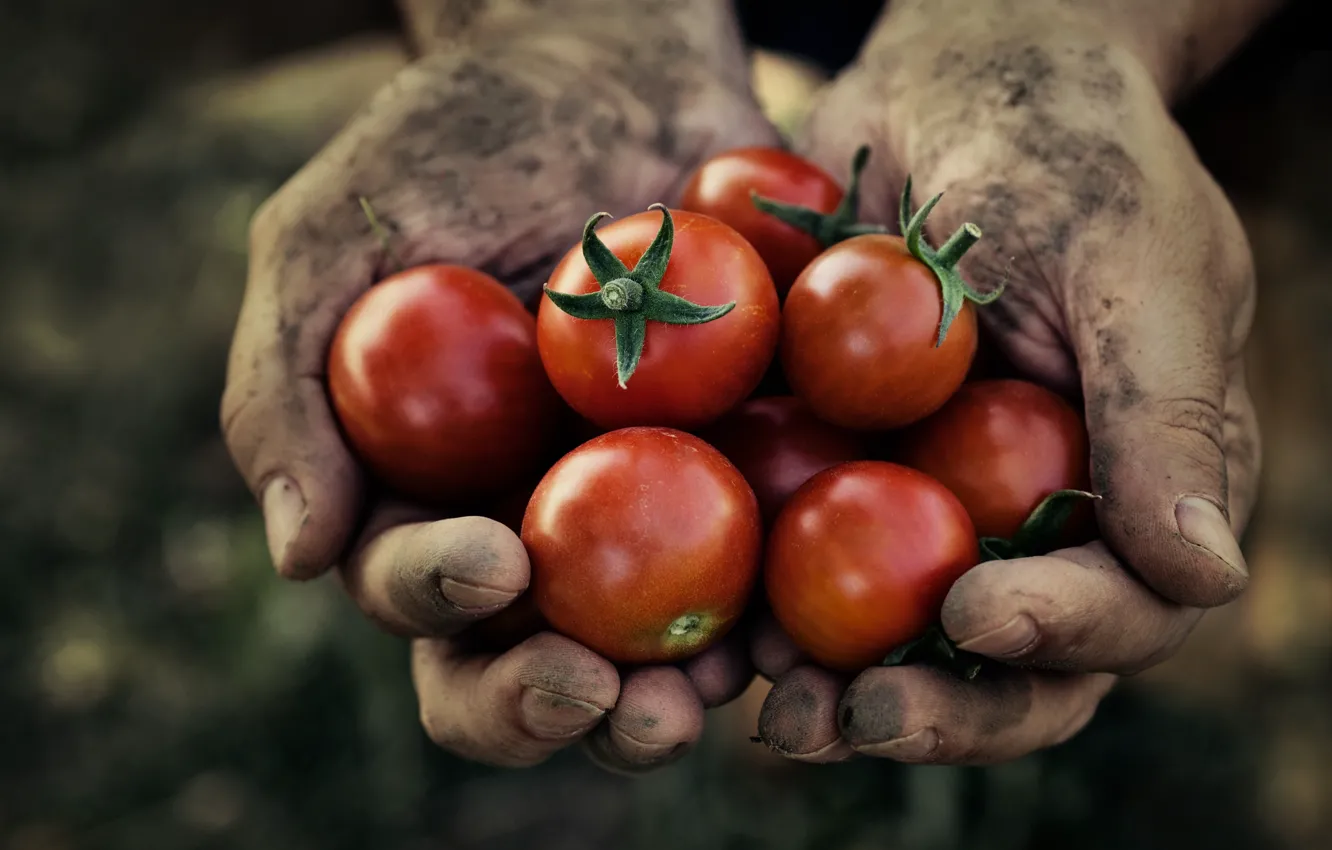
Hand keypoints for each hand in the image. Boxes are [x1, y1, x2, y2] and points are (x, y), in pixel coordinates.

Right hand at [220, 14, 778, 769]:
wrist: (607, 66)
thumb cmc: (453, 144)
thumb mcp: (331, 241)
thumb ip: (287, 391)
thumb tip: (300, 554)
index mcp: (427, 493)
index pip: (418, 588)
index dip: (442, 603)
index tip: (492, 566)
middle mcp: (535, 523)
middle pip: (530, 658)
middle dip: (555, 701)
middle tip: (603, 697)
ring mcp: (648, 507)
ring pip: (654, 648)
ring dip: (674, 695)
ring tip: (705, 691)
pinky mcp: (750, 472)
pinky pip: (769, 561)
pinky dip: (781, 608)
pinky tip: (796, 628)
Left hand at [754, 7, 1258, 763]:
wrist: (943, 85)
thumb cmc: (1063, 150)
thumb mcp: (1131, 261)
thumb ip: (1166, 417)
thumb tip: (1204, 579)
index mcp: (1137, 489)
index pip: (1124, 608)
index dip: (1060, 635)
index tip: (977, 614)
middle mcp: (1033, 522)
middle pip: (1003, 664)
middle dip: (939, 707)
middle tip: (860, 717)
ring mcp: (927, 508)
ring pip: (892, 644)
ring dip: (835, 693)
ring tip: (774, 714)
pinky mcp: (830, 479)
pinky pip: (794, 569)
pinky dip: (755, 616)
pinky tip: (707, 642)